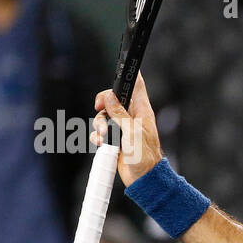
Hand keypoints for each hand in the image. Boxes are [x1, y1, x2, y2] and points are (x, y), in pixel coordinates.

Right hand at [92, 71, 164, 186]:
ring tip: (104, 136)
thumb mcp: (132, 132)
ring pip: (103, 116)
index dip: (130, 74)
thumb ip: (120, 114)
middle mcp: (132, 116)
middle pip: (112, 98)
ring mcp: (122, 128)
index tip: (124, 63)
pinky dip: (97, 136)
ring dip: (99, 124)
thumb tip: (108, 97)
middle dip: (103, 104)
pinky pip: (100, 131)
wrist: (143, 179)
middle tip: (99, 108)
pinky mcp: (115, 139)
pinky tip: (102, 143)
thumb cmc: (145, 156)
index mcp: (142, 111)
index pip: (136, 86)